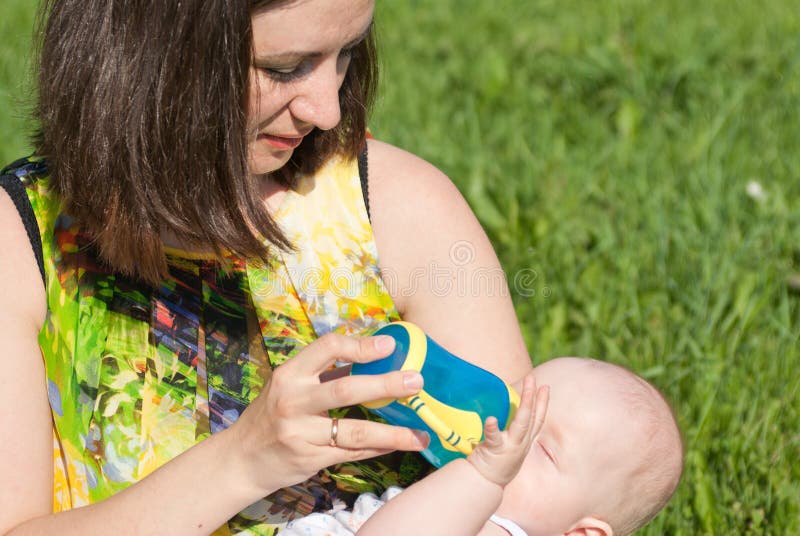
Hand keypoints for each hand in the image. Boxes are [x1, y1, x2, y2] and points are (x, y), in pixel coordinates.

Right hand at [229, 333, 428, 493]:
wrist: (241, 460)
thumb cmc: (272, 415)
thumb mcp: (290, 387)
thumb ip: (326, 373)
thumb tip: (374, 354)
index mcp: (289, 374)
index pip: (328, 348)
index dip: (360, 345)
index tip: (390, 345)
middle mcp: (293, 401)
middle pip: (346, 389)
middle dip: (386, 384)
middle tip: (417, 382)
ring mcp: (300, 432)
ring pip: (355, 430)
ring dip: (393, 432)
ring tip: (420, 433)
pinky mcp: (309, 459)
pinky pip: (352, 453)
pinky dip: (379, 448)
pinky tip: (399, 445)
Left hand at [466, 372, 548, 486]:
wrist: (486, 483)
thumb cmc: (496, 461)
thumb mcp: (509, 445)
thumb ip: (510, 431)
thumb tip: (503, 408)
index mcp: (525, 441)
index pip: (537, 419)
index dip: (542, 403)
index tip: (545, 387)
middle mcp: (521, 443)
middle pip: (531, 417)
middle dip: (533, 397)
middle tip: (533, 378)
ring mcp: (510, 447)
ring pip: (520, 424)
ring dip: (523, 405)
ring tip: (523, 389)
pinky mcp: (495, 451)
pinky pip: (494, 438)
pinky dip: (493, 428)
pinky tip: (491, 419)